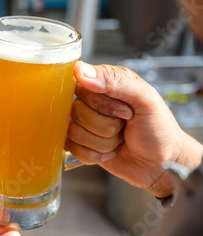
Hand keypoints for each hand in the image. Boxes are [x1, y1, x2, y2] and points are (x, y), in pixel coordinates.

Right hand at [66, 62, 202, 197]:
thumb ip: (115, 81)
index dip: (102, 104)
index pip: (83, 87)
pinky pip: (73, 148)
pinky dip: (94, 155)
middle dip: (105, 126)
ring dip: (102, 142)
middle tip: (125, 125)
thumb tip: (80, 70)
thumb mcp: (145, 99)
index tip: (126, 111)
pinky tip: (109, 152)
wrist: (163, 165)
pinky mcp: (81, 143)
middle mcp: (93, 101)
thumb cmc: (159, 130)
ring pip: (74, 132)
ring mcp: (85, 122)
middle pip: (77, 111)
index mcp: (107, 83)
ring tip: (120, 139)